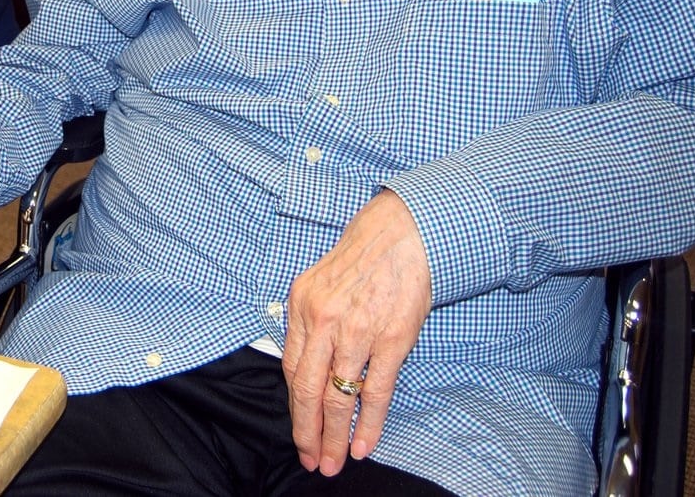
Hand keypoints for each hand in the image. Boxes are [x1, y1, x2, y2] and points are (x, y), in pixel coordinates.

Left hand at [281, 191, 431, 475]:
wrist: (402, 233)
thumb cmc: (363, 258)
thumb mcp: (320, 283)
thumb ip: (311, 322)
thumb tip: (306, 366)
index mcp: (302, 306)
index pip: (292, 370)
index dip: (294, 408)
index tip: (298, 433)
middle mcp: (324, 321)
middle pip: (309, 390)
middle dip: (308, 432)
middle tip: (311, 460)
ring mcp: (357, 332)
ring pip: (339, 397)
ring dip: (335, 436)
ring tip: (334, 462)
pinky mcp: (390, 340)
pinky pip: (375, 392)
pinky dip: (369, 423)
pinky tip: (363, 444)